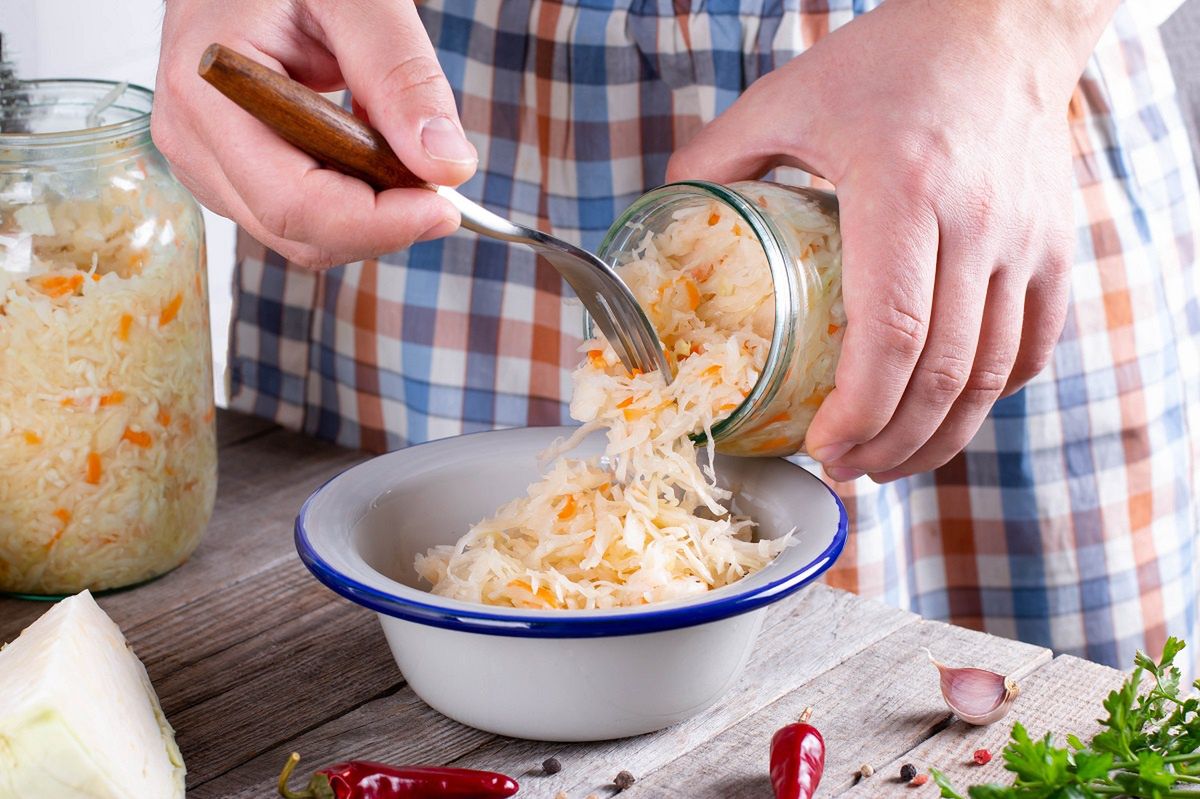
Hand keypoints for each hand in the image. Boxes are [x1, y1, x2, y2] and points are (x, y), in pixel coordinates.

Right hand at [152, 0, 475, 268]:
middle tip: (441, 181)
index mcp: (209, 90)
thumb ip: (402, 77)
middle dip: (382, 223)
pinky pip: (299, 219)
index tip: (445, 206)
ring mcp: (204, 163)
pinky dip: (350, 203)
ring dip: (369, 215)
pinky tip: (369, 155)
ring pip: (302, 236)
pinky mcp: (227, 174)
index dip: (377, 222)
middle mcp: (192, 139)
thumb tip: (445, 166)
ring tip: (398, 148)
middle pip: (299, 231)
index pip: (294, 202)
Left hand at [667, 0, 1116, 481]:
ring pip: (991, 376)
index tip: (821, 446)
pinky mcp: (1055, 248)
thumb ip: (717, 154)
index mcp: (903, 189)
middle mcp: (977, 222)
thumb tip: (664, 209)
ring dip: (939, 437)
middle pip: (943, 373)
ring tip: (888, 462)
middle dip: (890, 443)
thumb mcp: (786, 96)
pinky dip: (988, 397)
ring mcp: (1026, 240)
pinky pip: (1031, 348)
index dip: (858, 409)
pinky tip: (944, 414)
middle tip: (844, 469)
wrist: (998, 25)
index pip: (892, 331)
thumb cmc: (887, 60)